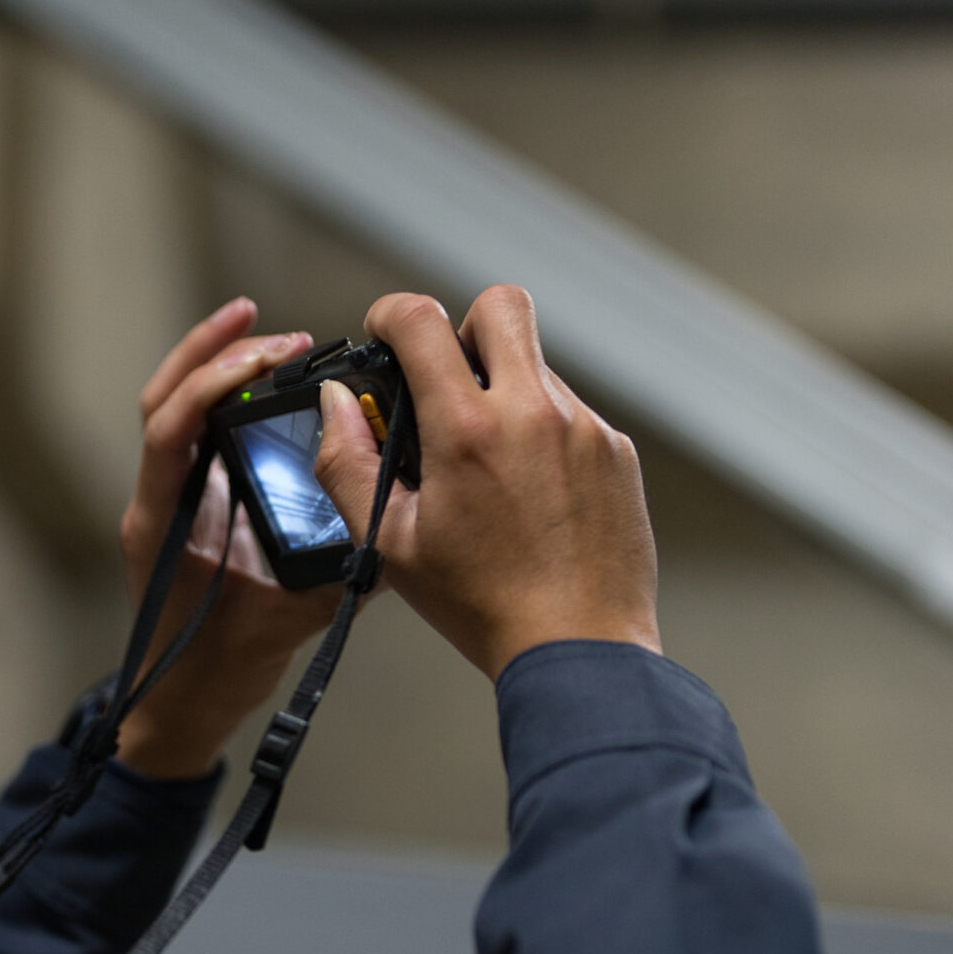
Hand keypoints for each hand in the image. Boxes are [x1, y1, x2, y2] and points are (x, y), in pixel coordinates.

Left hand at [113, 299, 350, 779]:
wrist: (180, 709)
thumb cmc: (215, 674)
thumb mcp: (282, 626)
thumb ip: (330, 579)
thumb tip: (388, 532)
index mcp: (162, 520)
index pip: (170, 428)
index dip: (211, 380)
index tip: (267, 354)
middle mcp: (156, 499)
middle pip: (165, 398)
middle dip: (216, 352)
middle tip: (277, 331)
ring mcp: (168, 499)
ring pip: (175, 408)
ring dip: (217, 365)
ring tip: (270, 335)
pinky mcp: (187, 505)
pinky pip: (197, 435)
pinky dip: (226, 401)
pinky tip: (268, 385)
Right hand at [313, 288, 658, 680]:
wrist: (578, 648)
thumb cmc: (483, 605)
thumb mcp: (389, 542)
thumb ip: (347, 464)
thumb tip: (336, 406)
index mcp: (468, 431)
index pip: (423, 320)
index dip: (392, 313)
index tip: (385, 333)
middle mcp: (534, 413)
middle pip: (501, 305)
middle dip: (463, 328)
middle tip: (445, 382)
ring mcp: (585, 428)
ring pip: (536, 366)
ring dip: (504, 393)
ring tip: (488, 468)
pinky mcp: (616, 451)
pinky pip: (571, 412)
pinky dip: (542, 434)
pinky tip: (530, 493)